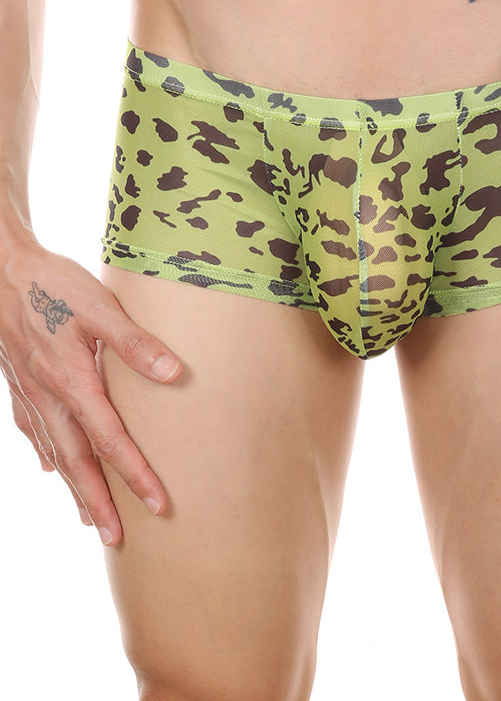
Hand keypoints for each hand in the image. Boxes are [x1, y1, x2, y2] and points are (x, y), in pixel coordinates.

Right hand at [0, 235, 182, 545]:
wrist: (2, 270)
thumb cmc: (54, 284)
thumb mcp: (100, 306)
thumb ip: (135, 342)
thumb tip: (174, 372)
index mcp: (72, 382)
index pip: (111, 441)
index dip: (136, 475)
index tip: (159, 505)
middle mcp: (49, 396)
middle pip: (77, 462)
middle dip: (99, 502)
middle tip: (118, 539)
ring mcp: (29, 392)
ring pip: (55, 451)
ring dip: (74, 488)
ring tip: (89, 518)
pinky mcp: (20, 382)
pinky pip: (34, 430)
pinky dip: (47, 453)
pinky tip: (52, 467)